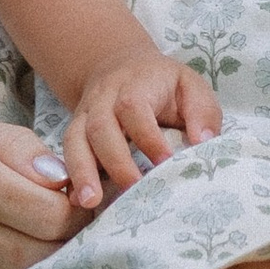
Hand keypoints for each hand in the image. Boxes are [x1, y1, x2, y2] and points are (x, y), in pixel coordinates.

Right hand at [58, 49, 224, 209]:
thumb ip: (201, 112)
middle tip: (133, 189)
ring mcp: (84, 116)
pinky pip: (67, 152)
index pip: (134, 108)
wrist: (120, 67)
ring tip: (89, 201)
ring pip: (75, 140)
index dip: (148, 137)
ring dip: (82, 172)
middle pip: (100, 127)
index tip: (165, 163)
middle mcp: (103, 100)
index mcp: (134, 85)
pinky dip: (70, 176)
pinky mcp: (75, 133)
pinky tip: (76, 200)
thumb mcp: (189, 85)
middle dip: (116, 161)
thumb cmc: (162, 84)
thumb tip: (203, 143)